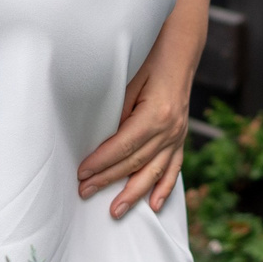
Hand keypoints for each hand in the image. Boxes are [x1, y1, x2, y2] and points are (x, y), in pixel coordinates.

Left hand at [77, 58, 190, 217]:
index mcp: (156, 115)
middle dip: (108, 180)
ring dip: (133, 193)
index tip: (82, 173)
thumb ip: (118, 111)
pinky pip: (173, 167)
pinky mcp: (181, 137)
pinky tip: (154, 205)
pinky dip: (164, 187)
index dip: (101, 162)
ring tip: (115, 211)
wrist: (180, 50)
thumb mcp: (129, 81)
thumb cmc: (150, 61)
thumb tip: (102, 139)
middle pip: (135, 163)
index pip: (123, 147)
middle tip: (85, 192)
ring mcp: (178, 135)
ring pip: (154, 171)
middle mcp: (170, 129)